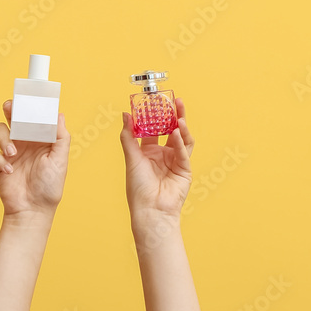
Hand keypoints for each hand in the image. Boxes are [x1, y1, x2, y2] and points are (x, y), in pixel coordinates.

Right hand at [0, 100, 69, 217]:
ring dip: (4, 138)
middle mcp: (24, 140)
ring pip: (0, 129)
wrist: (32, 210)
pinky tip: (9, 170)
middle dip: (10, 108)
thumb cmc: (49, 187)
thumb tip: (59, 114)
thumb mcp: (60, 160)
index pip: (33, 114)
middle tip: (10, 108)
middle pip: (13, 115)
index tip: (28, 95)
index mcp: (40, 137)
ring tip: (13, 153)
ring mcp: (10, 150)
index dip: (30, 103)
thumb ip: (60, 137)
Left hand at [120, 98, 194, 219]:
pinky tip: (177, 132)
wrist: (150, 209)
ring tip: (180, 114)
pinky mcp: (185, 169)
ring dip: (181, 126)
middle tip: (176, 101)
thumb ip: (129, 135)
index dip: (155, 116)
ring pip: (182, 138)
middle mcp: (163, 154)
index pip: (154, 128)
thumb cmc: (138, 188)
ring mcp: (175, 161)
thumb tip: (125, 114)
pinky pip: (184, 152)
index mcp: (148, 152)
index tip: (156, 101)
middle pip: (171, 130)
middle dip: (174, 116)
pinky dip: (181, 141)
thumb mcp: (131, 157)